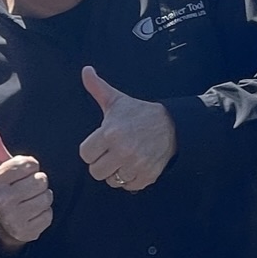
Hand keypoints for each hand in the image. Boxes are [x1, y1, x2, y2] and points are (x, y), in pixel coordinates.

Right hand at [0, 122, 52, 252]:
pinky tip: (32, 214)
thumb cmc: (6, 189)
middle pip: (41, 180)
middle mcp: (2, 199)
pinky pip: (49, 214)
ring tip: (30, 201)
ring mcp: (14, 217)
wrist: (4, 224)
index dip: (30, 167)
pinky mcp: (27, 231)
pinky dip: (44, 213)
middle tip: (26, 189)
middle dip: (38, 183)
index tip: (21, 174)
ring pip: (47, 196)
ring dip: (42, 197)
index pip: (29, 163)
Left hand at [78, 66, 175, 190]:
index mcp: (110, 133)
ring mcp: (136, 165)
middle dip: (102, 163)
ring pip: (111, 181)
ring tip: (124, 158)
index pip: (85, 154)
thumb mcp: (117, 100)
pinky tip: (134, 165)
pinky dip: (130, 179)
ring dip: (116, 172)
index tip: (101, 144)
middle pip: (96, 172)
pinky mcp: (147, 176)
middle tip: (112, 153)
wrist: (171, 124)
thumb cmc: (138, 113)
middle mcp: (122, 151)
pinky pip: (128, 186)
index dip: (91, 150)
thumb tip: (86, 70)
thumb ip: (97, 88)